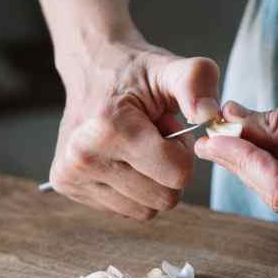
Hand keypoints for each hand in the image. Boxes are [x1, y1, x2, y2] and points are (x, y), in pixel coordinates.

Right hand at [49, 34, 220, 219]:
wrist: (91, 67)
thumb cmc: (136, 72)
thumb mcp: (171, 68)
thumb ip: (197, 84)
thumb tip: (210, 114)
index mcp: (109, 128)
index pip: (178, 174)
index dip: (183, 151)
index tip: (168, 127)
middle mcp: (82, 157)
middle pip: (165, 198)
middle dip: (170, 169)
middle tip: (154, 136)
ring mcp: (71, 176)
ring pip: (146, 210)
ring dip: (152, 181)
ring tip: (138, 146)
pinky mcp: (67, 187)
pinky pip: (126, 210)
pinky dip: (134, 189)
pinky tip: (123, 158)